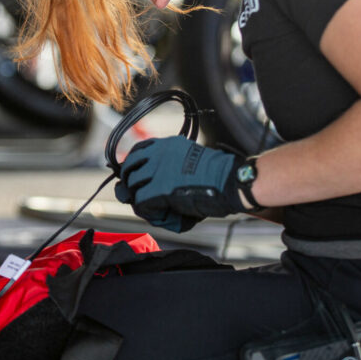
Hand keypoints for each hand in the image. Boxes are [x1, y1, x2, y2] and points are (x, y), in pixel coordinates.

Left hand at [114, 136, 248, 231]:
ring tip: (159, 210)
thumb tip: (142, 185)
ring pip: (132, 187)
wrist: (231, 182)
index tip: (134, 178)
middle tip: (139, 199)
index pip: (137, 151)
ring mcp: (158, 170)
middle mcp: (159, 153)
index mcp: (168, 144)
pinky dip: (149, 212)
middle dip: (131, 186)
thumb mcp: (188, 163)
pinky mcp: (160, 188)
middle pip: (129, 169)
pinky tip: (164, 215)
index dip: (132, 167)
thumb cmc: (217, 177)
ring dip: (141, 201)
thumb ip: (166, 169)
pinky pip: (141, 203)